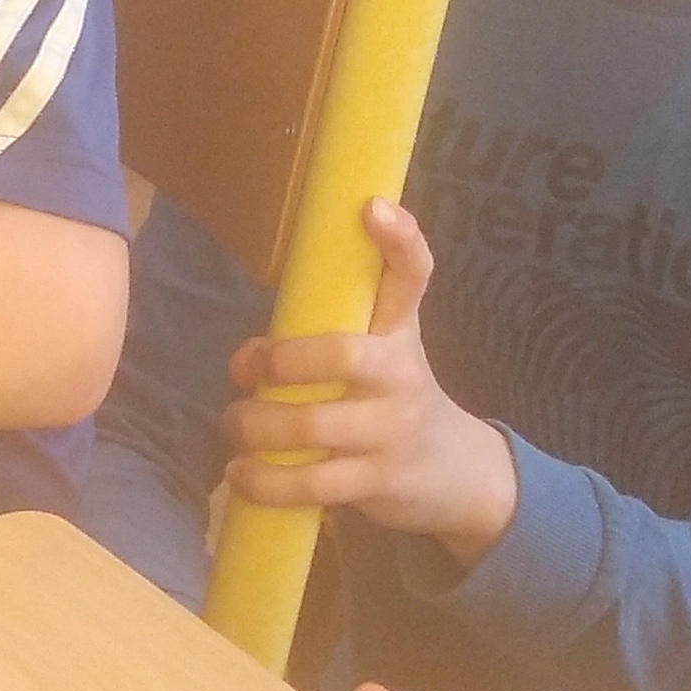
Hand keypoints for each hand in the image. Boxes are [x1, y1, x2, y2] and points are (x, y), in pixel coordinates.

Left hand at [218, 200, 517, 562]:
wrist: (456, 473)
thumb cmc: (394, 401)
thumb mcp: (384, 353)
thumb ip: (327, 339)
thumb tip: (247, 357)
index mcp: (400, 332)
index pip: (411, 274)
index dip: (398, 239)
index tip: (370, 206)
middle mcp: (402, 374)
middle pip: (344, 354)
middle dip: (280, 362)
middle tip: (244, 371)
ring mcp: (392, 430)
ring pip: (315, 425)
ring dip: (258, 427)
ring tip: (235, 425)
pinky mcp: (378, 481)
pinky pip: (312, 484)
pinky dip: (266, 481)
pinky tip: (241, 475)